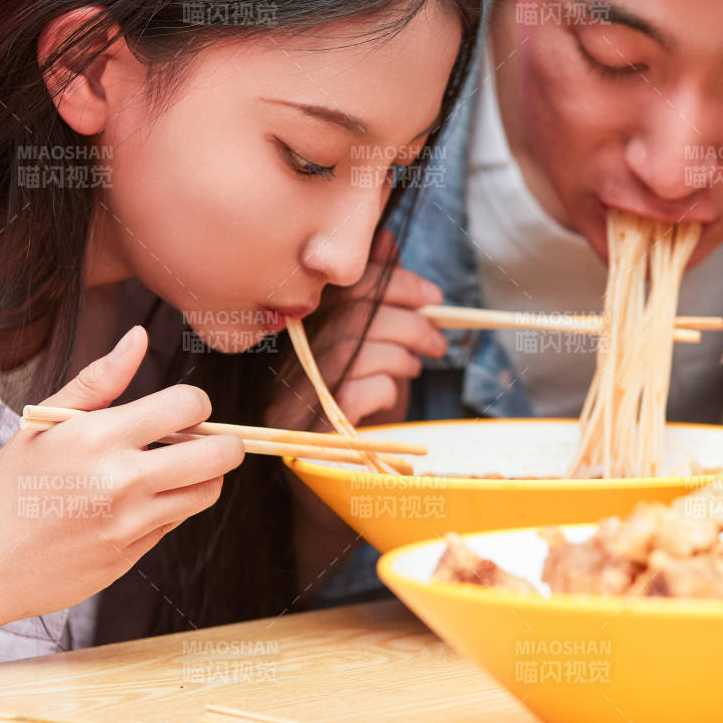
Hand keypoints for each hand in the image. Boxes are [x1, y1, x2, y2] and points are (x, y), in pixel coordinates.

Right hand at [0, 325, 244, 675]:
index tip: (183, 411)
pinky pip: (175, 524)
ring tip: (174, 470)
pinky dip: (169, 509)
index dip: (196, 404)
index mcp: (99, 437)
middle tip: (204, 440)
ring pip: (207, 492)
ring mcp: (130, 524)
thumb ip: (99, 381)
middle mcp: (121, 481)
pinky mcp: (132, 556)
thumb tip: (139, 336)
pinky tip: (137, 504)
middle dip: (226, 442)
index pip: (188, 405)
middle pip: (219, 454)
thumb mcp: (43, 425)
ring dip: (204, 477)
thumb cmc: (11, 488)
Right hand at [268, 230, 447, 430]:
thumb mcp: (374, 349)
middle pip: (350, 317)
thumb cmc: (359, 412)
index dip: (394, 283)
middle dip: (408, 322)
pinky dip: (385, 388)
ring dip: (399, 355)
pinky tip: (389, 396)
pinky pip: (352, 391)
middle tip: (437, 341)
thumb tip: (385, 239)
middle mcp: (285, 363)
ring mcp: (288, 399)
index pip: (342, 289)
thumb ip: (375, 298)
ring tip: (414, 368)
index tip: (433, 299)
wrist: (339, 483)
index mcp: (298, 332)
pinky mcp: (305, 432)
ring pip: (352, 350)